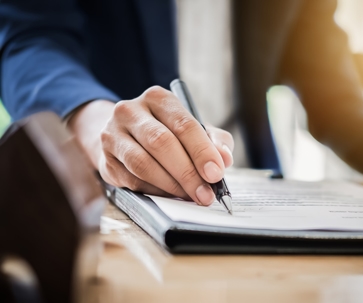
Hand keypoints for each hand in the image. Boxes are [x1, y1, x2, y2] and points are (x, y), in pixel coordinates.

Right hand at [68, 86, 233, 204]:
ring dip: (171, 185)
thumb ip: (214, 141)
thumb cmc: (165, 132)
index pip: (183, 124)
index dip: (202, 151)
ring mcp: (112, 135)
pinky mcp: (105, 160)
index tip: (216, 174)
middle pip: (162, 143)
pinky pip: (132, 180)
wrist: (122, 137)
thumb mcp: (193, 129)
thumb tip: (225, 158)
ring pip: (143, 164)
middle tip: (205, 194)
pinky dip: (155, 191)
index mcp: (157, 98)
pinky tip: (169, 194)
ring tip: (191, 196)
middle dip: (188, 173)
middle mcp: (130, 111)